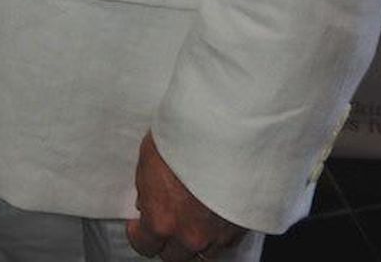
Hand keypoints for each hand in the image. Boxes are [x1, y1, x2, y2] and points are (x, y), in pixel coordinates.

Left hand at [126, 131, 246, 259]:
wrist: (226, 130)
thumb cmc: (186, 138)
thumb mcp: (149, 158)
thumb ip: (146, 189)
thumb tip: (146, 202)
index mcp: (162, 220)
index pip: (145, 246)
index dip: (139, 235)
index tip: (138, 227)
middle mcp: (190, 235)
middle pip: (175, 256)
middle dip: (167, 241)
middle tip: (166, 221)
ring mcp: (218, 235)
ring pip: (203, 254)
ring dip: (194, 240)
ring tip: (191, 219)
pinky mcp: (241, 228)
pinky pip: (225, 243)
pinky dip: (217, 234)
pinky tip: (213, 214)